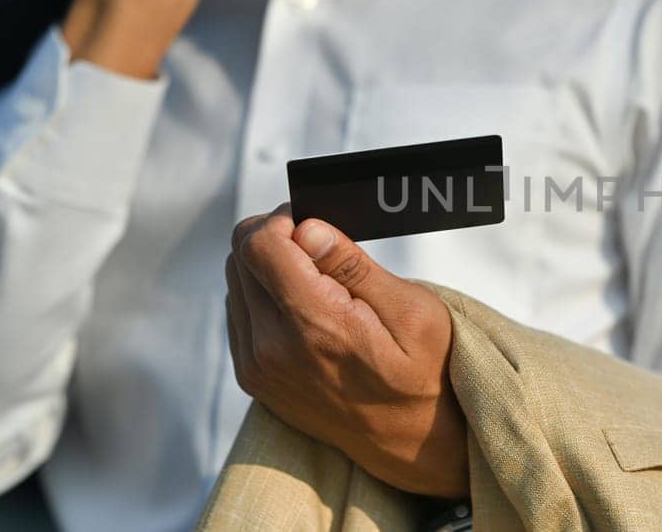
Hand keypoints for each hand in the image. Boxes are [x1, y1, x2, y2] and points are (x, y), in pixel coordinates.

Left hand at [225, 204, 467, 497]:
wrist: (415, 442)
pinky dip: (265, 298)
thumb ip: (353, 266)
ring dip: (269, 269)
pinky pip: (239, 313)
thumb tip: (307, 228)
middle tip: (325, 255)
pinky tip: (306, 311)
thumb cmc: (426, 374)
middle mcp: (272, 349)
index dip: (285, 219)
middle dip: (278, 241)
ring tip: (320, 287)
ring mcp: (257, 367)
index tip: (316, 226)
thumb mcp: (413, 311)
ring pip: (236, 281)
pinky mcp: (253, 378)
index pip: (257, 244)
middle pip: (240, 256)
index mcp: (313, 326)